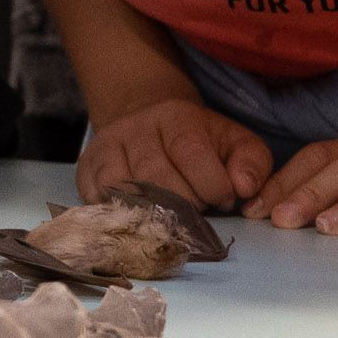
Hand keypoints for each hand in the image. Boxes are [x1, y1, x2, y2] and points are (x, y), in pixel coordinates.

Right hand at [80, 95, 271, 211]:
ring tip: (169, 221)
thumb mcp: (235, 141)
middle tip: (196, 213)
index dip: (211, 185)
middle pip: (155, 176)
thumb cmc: (198, 139)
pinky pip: (94, 199)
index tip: (223, 199)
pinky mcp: (85, 168)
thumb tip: (244, 189)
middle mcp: (135, 128)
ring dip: (150, 215)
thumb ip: (252, 163)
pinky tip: (140, 219)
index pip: (190, 152)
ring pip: (122, 190)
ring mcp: (105, 148)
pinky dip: (118, 215)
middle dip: (183, 205)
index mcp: (176, 116)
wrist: (146, 119)